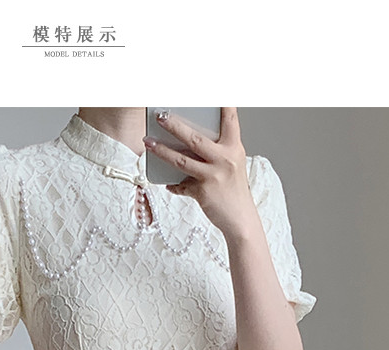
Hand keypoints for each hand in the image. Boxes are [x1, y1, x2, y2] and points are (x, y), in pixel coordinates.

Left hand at [143, 107, 255, 238]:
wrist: (241, 219)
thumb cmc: (233, 190)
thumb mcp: (230, 165)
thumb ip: (214, 152)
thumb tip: (187, 143)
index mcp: (234, 148)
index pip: (230, 119)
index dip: (223, 103)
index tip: (216, 91)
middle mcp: (225, 159)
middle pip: (195, 139)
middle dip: (175, 125)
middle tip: (160, 115)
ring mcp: (213, 176)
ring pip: (181, 160)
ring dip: (162, 150)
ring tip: (148, 142)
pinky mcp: (203, 192)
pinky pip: (181, 186)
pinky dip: (174, 185)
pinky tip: (168, 184)